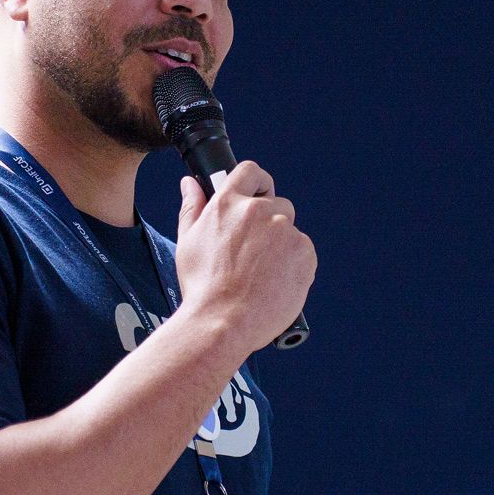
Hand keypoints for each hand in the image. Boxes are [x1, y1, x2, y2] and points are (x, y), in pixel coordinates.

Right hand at [174, 163, 315, 354]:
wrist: (224, 322)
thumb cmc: (203, 287)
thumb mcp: (188, 242)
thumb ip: (192, 207)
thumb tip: (190, 184)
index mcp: (229, 204)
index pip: (250, 171)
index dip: (256, 182)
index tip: (257, 194)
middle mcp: (260, 212)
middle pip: (276, 203)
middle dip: (268, 221)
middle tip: (253, 250)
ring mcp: (286, 232)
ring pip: (290, 230)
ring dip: (281, 244)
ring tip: (261, 272)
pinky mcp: (305, 254)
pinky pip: (303, 252)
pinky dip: (293, 264)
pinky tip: (274, 281)